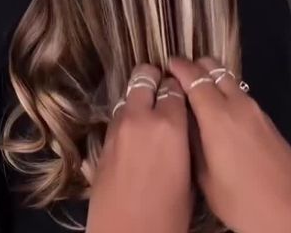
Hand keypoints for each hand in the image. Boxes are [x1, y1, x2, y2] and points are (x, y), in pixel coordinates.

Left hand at [87, 64, 191, 232]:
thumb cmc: (169, 214)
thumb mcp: (188, 175)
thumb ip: (183, 141)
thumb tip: (181, 125)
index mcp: (169, 125)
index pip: (173, 88)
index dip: (178, 88)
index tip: (181, 91)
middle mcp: (140, 118)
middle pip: (143, 78)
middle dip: (153, 77)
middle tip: (160, 83)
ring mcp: (117, 128)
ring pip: (128, 96)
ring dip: (138, 96)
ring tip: (147, 107)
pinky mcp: (103, 141)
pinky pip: (117, 117)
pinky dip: (127, 116)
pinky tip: (134, 129)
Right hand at [169, 57, 290, 232]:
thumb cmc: (243, 200)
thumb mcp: (205, 178)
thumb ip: (191, 142)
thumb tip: (181, 120)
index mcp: (218, 115)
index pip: (194, 77)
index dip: (178, 67)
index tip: (165, 65)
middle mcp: (238, 104)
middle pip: (214, 68)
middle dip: (195, 67)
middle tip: (178, 78)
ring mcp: (255, 111)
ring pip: (229, 79)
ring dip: (211, 79)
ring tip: (195, 95)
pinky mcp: (267, 121)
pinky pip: (240, 94)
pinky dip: (225, 93)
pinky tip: (218, 114)